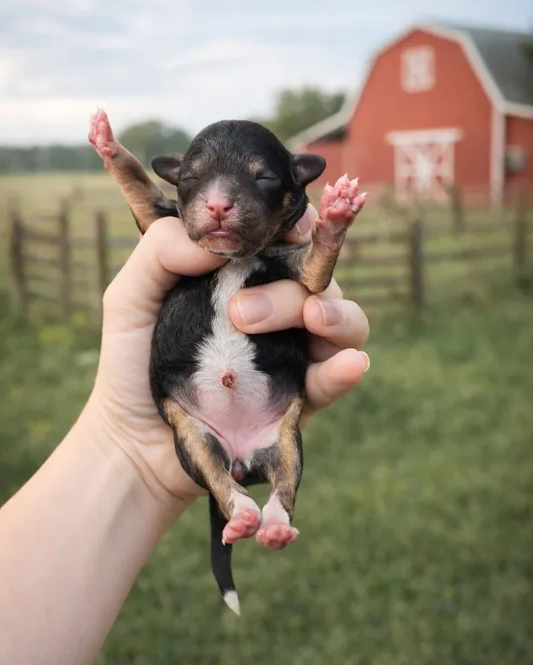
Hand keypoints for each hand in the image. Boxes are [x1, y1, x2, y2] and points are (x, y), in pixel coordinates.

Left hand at [84, 211, 369, 513]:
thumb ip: (161, 250)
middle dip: (288, 286)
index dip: (295, 222)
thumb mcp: (130, 297)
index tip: (286, 227)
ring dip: (333, 312)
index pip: (286, 235)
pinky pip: (337, 375)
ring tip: (311, 320)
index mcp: (240, 276)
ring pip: (343, 317)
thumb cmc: (131, 363)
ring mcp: (292, 352)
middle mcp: (274, 308)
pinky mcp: (300, 397)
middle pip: (315, 275)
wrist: (133, 441)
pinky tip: (349, 364)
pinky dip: (348, 367)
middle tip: (238, 314)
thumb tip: (220, 241)